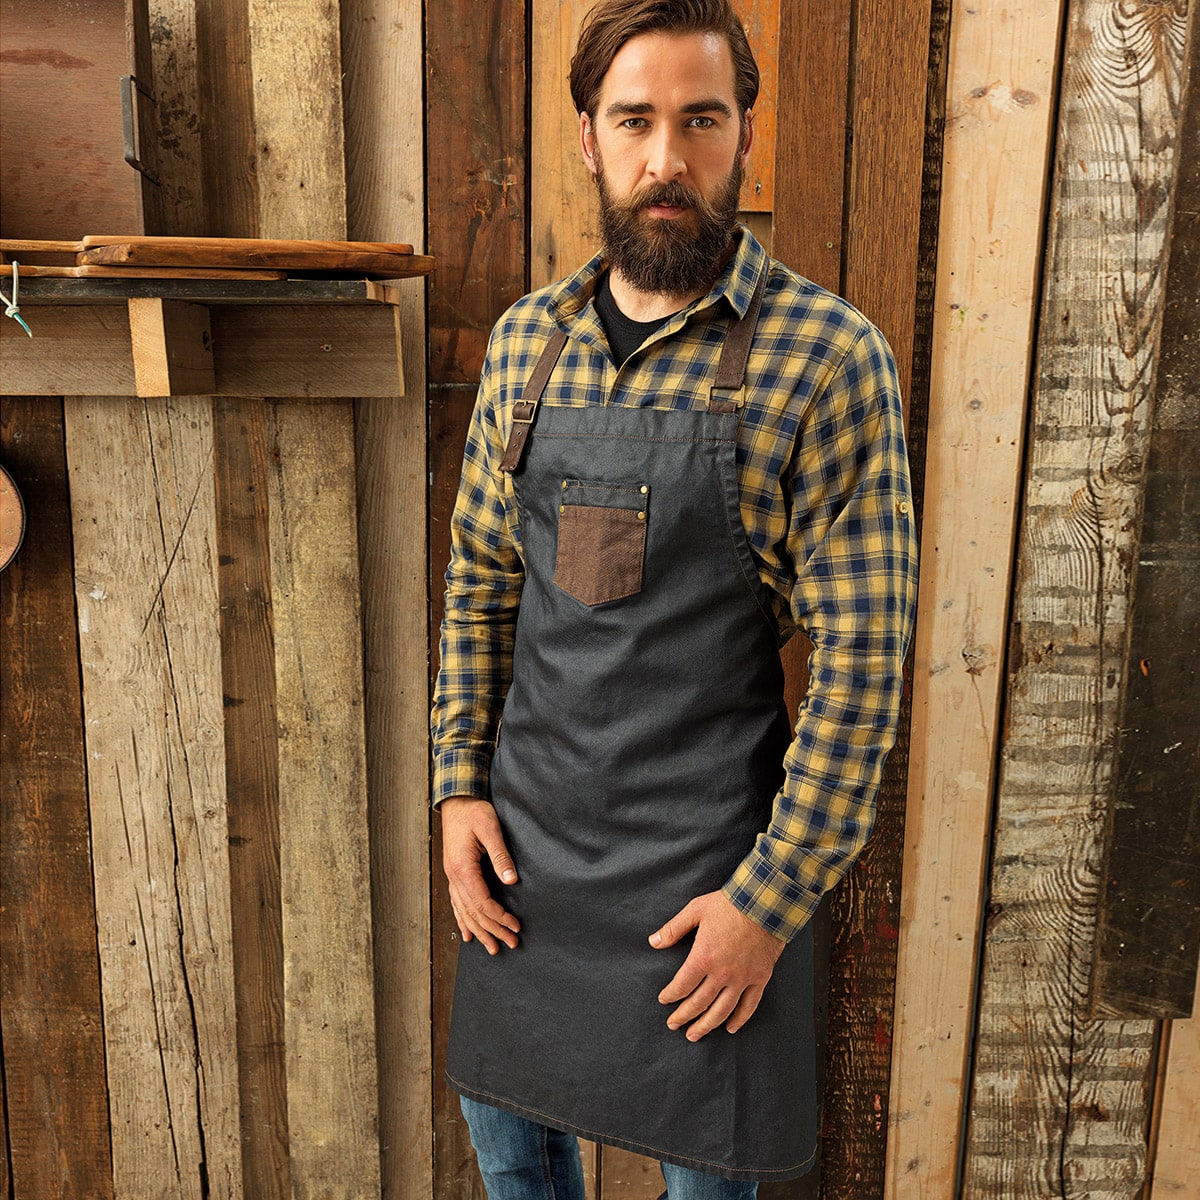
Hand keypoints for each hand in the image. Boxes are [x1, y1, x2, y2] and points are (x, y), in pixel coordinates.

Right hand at [441, 797, 520, 954]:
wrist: (456, 801)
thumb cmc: (474, 812)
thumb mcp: (490, 828)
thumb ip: (500, 856)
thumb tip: (511, 881)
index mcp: (463, 868)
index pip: (482, 902)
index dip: (499, 917)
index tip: (515, 926)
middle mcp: (454, 876)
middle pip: (473, 912)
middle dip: (492, 930)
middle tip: (510, 944)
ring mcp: (452, 876)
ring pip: (464, 911)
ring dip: (479, 930)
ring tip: (492, 948)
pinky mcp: (454, 873)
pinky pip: (457, 903)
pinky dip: (463, 920)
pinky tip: (467, 934)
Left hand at [649, 891, 784, 1040]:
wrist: (765, 903)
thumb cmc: (728, 905)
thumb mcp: (695, 910)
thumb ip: (673, 928)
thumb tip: (653, 942)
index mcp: (703, 958)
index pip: (681, 986)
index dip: (670, 996)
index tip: (664, 1000)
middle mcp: (721, 974)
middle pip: (699, 1003)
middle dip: (683, 1016)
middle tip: (673, 1025)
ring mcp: (742, 979)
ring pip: (721, 1011)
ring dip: (706, 1025)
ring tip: (694, 1035)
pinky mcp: (759, 978)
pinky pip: (749, 1006)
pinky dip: (739, 1020)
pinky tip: (730, 1028)